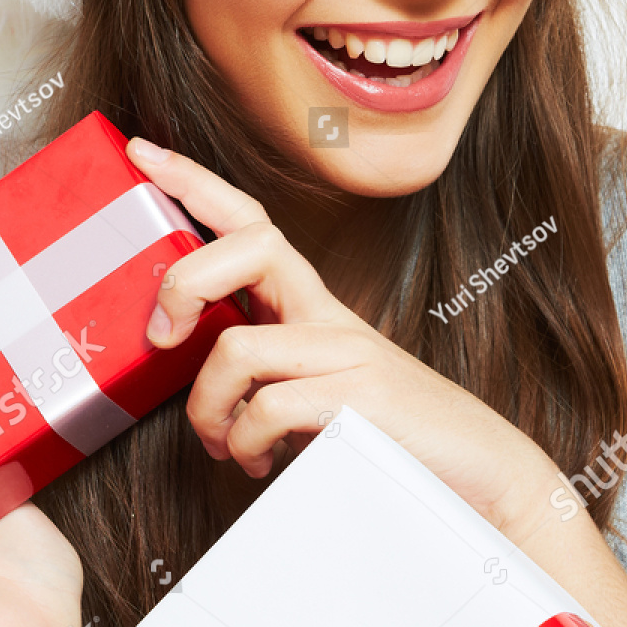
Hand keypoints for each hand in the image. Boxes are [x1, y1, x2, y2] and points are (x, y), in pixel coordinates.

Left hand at [129, 137, 559, 541]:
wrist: (486, 473)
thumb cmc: (392, 436)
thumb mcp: (317, 393)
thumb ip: (266, 378)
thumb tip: (200, 392)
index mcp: (313, 307)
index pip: (250, 222)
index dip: (195, 183)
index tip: (140, 153)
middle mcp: (329, 316)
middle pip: (246, 245)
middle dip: (182, 279)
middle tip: (161, 336)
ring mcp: (347, 352)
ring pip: (237, 347)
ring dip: (207, 408)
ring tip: (224, 443)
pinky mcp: (358, 399)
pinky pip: (268, 407)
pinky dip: (247, 443)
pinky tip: (260, 462)